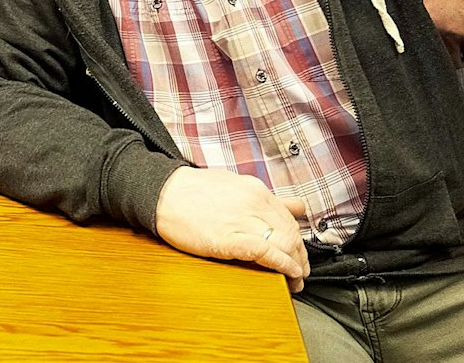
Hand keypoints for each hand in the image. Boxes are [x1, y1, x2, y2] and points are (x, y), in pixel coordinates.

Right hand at [153, 167, 310, 291]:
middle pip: (292, 233)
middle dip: (301, 257)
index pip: (290, 219)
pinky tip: (288, 275)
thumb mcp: (233, 184)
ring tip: (295, 280)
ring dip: (296, 266)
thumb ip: (264, 198)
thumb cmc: (192, 191)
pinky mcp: (229, 238)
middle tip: (301, 272)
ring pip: (285, 244)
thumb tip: (296, 206)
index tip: (298, 254)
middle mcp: (254, 202)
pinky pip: (266, 253)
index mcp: (256, 190)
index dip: (299, 241)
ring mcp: (242, 220)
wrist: (162, 193)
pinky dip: (283, 266)